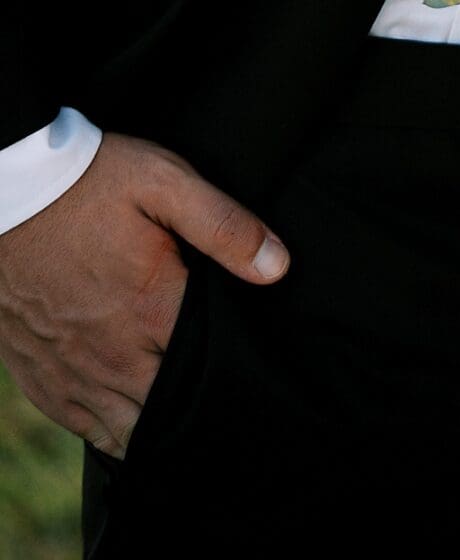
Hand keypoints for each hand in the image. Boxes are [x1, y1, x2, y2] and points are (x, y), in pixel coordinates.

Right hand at [0, 132, 288, 457]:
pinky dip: (112, 431)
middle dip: (198, 403)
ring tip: (183, 411)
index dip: (234, 371)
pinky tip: (133, 420)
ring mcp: (72, 371)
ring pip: (128, 429)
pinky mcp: (40, 376)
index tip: (253, 369)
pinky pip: (83, 427)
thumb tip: (278, 267)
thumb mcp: (166, 183)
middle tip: (225, 394)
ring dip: (157, 425)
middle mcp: (113, 354)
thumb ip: (224, 226)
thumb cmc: (91, 182)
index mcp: (153, 309)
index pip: (209, 368)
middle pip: (171, 406)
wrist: (11, 191)